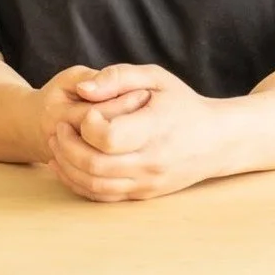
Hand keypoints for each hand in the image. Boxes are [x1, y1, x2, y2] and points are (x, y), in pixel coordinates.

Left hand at [46, 63, 220, 202]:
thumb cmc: (183, 104)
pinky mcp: (143, 194)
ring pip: (95, 185)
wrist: (217, 141)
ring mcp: (147, 182)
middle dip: (67, 147)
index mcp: (154, 129)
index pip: (108, 137)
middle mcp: (151, 161)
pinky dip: (79, 185)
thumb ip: (118, 77)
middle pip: (94, 164)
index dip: (86, 124)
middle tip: (59, 129)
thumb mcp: (156, 78)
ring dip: (68, 168)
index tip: (86, 111)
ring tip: (57, 146)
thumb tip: (83, 89)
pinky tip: (67, 167)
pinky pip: (104, 197)